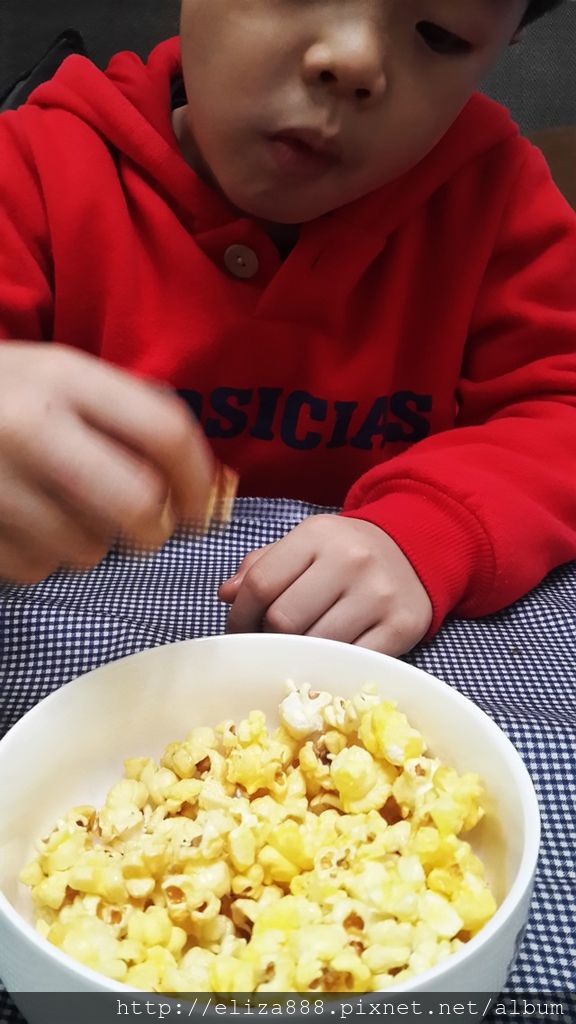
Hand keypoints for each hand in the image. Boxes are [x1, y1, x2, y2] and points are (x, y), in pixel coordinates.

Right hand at [0, 342, 215, 582]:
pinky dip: (46, 556)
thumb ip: (132, 413)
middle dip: (157, 528)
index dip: (198, 478)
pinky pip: (40, 568)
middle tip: (151, 528)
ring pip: (89, 548)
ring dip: (94, 542)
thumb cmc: (2, 394)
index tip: (203, 505)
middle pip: (137, 505)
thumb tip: (211, 479)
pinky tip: (25, 523)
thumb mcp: (61, 376)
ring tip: (66, 509)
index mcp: (63, 377)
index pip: (165, 431)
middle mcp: (30, 428)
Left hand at [218, 515, 432, 655]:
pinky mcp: (401, 627)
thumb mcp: (306, 544)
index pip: (261, 584)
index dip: (240, 615)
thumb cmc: (347, 553)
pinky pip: (351, 661)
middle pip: (284, 620)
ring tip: (295, 652)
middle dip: (267, 639)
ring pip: (315, 645)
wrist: (416, 552)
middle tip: (267, 645)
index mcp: (318, 535)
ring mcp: (378, 595)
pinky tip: (325, 661)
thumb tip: (226, 595)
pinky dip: (332, 667)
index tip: (238, 630)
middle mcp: (350, 560)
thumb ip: (262, 565)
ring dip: (297, 656)